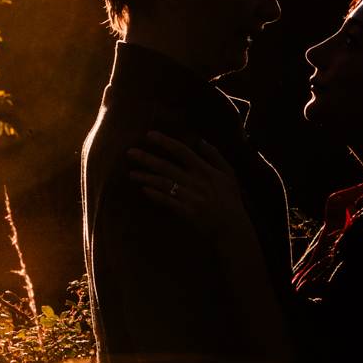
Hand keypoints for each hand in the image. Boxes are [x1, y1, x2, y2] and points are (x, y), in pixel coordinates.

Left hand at [129, 132, 253, 251]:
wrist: (232, 228)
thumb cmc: (230, 199)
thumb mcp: (228, 173)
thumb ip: (214, 155)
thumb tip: (200, 140)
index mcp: (205, 170)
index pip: (181, 150)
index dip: (164, 141)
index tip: (150, 135)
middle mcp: (195, 182)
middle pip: (166, 166)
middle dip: (146, 158)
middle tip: (130, 152)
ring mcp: (189, 198)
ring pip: (162, 183)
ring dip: (145, 177)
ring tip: (131, 173)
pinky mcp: (184, 212)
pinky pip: (165, 201)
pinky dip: (153, 194)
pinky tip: (143, 189)